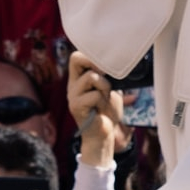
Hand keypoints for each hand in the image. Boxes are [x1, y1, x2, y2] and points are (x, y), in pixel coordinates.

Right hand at [67, 52, 125, 167]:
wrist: (103, 135)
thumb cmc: (108, 112)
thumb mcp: (110, 89)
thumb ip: (108, 76)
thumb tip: (116, 61)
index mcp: (80, 78)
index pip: (77, 56)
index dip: (91, 54)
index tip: (107, 64)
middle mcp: (73, 84)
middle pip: (76, 58)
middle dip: (95, 63)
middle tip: (105, 75)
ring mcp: (73, 95)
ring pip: (91, 77)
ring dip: (105, 86)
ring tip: (105, 98)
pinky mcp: (76, 106)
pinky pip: (94, 95)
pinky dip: (103, 100)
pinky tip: (101, 108)